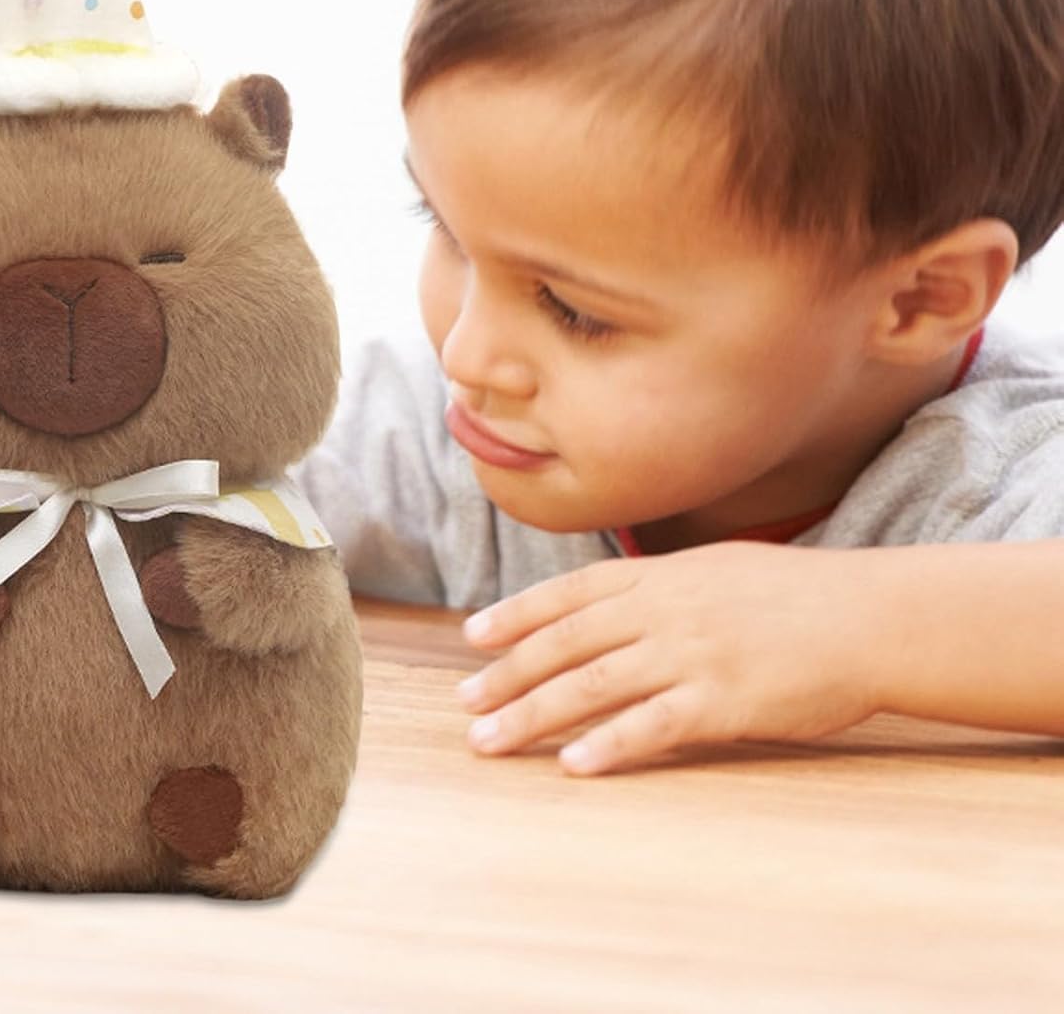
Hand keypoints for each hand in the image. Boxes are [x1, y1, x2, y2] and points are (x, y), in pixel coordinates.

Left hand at [456, 542, 885, 775]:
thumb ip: (660, 584)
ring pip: (592, 685)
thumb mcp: (717, 568)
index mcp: (661, 574)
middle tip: (464, 702)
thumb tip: (610, 602)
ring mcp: (690, 653)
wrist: (869, 617)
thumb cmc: (796, 596)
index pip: (570, 592)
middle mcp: (663, 609)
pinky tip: (573, 765)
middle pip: (566, 642)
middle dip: (508, 673)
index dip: (517, 614)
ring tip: (490, 740)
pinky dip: (608, 745)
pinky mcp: (723, 701)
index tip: (474, 637)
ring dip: (533, 714)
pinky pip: (653, 726)